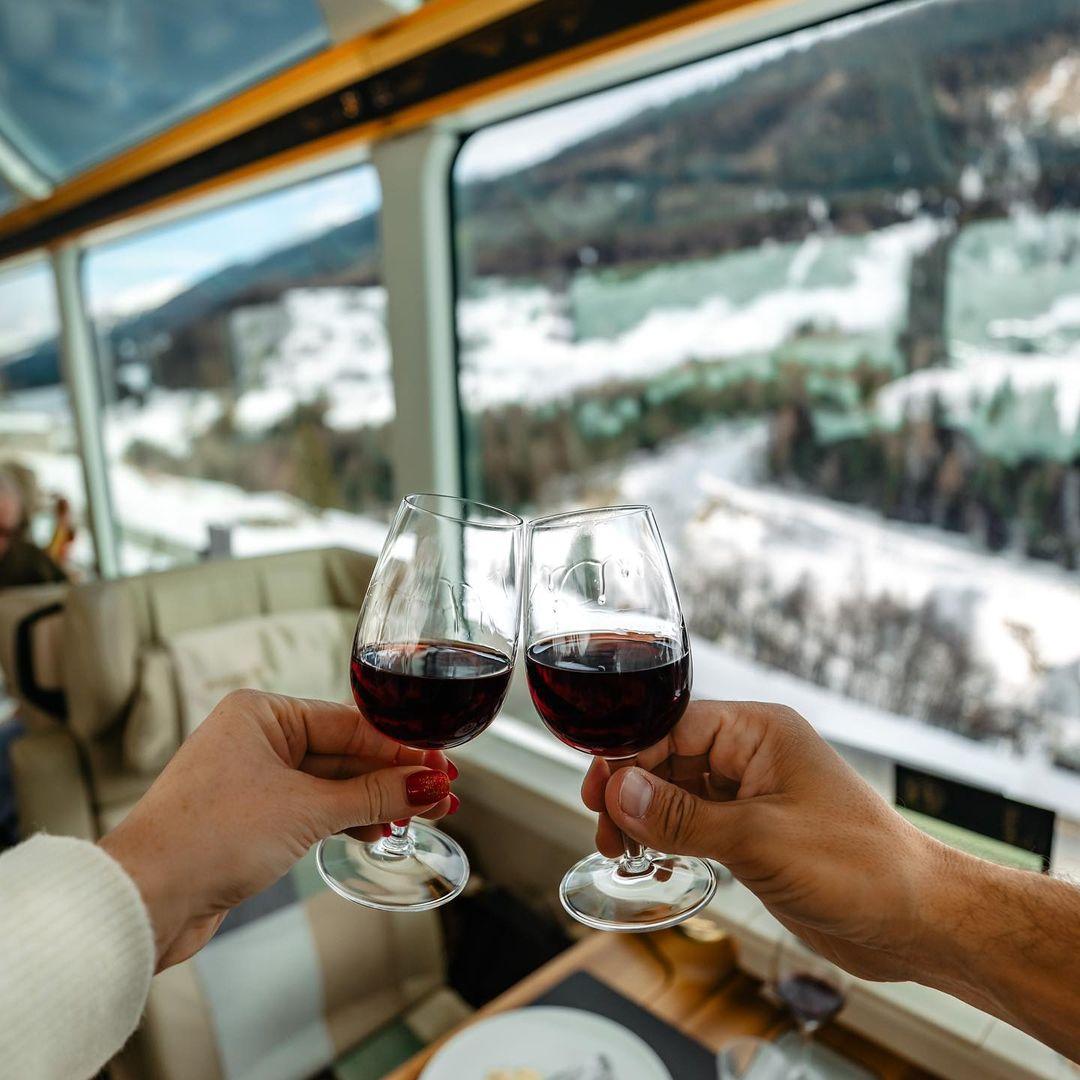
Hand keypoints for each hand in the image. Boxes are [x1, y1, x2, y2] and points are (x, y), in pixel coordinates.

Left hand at [101, 690, 454, 970]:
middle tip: (442, 794)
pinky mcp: (252, 820)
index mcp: (261, 714)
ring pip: (331, 784)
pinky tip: (380, 830)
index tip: (441, 765)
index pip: (350, 723)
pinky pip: (313, 810)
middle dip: (393, 777)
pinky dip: (346, 820)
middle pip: (344, 753)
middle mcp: (256, 740)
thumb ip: (373, 795)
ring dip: (375, 802)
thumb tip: (428, 784)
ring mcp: (253, 780)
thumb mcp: (306, 810)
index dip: (400, 747)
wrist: (144, 900)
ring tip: (422, 816)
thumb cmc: (208, 837)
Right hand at [582, 701, 936, 982]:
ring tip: (622, 851)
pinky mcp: (755, 834)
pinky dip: (670, 840)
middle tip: (604, 828)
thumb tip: (619, 790)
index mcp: (761, 732)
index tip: (598, 789)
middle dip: (632, 790)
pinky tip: (653, 862)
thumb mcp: (758, 839)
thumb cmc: (860, 865)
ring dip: (646, 819)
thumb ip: (682, 816)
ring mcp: (755, 796)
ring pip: (679, 793)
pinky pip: (697, 825)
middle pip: (670, 757)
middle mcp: (755, 756)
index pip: (674, 726)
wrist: (916, 920)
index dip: (629, 754)